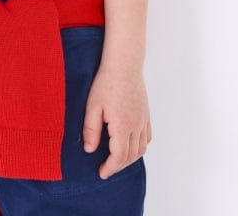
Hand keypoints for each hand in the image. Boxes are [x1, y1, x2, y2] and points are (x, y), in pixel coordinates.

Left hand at [82, 64, 151, 178]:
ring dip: (130, 158)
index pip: (119, 157)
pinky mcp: (146, 113)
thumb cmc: (106, 82)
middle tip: (106, 167)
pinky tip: (131, 144)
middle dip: (119, 166)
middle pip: (131, 156)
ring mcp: (143, 120)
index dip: (110, 168)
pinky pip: (147, 137)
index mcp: (122, 126)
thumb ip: (91, 130)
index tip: (101, 173)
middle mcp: (136, 126)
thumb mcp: (92, 106)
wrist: (124, 64)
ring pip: (141, 148)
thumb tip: (90, 150)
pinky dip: (140, 146)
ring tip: (117, 159)